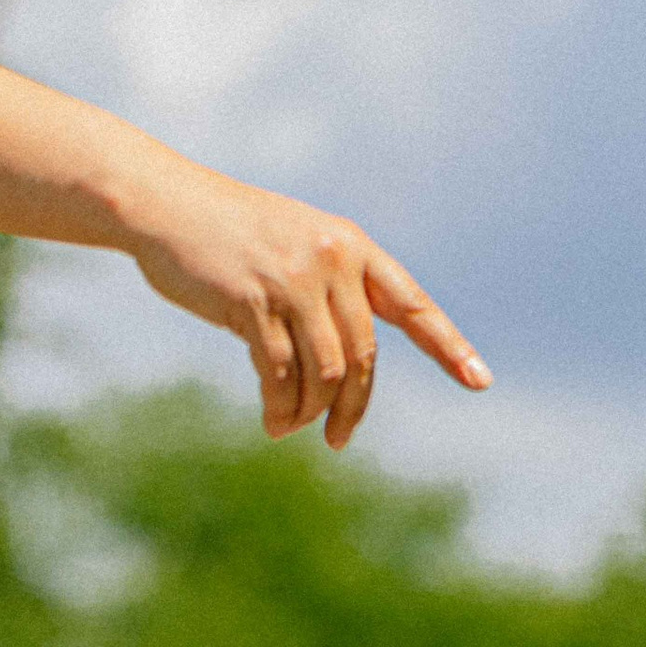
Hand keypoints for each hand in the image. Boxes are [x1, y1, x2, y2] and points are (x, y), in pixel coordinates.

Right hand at [121, 154, 489, 448]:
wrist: (165, 206)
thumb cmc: (231, 235)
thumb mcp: (295, 249)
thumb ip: (327, 295)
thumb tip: (342, 374)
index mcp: (352, 247)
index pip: (413, 304)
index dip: (448, 345)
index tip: (480, 381)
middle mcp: (331, 260)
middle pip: (362, 356)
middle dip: (352, 408)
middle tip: (338, 440)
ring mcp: (292, 280)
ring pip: (324, 371)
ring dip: (310, 412)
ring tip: (290, 427)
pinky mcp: (251, 302)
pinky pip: (279, 374)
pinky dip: (280, 407)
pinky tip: (274, 422)